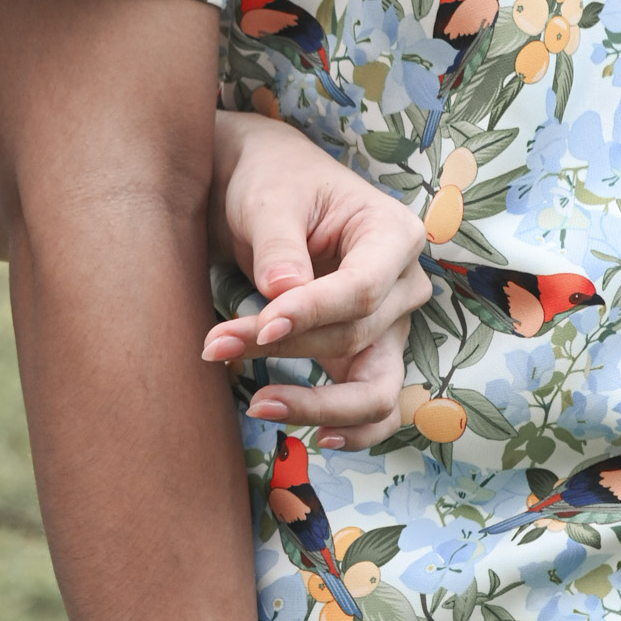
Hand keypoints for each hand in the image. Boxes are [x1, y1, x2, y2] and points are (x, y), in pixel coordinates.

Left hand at [206, 112, 429, 448]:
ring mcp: (391, 324)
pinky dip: (352, 428)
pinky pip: (375, 407)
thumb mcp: (269, 200)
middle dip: (284, 348)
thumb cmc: (272, 182)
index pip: (363, 288)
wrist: (267, 190)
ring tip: (256, 404)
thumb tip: (282, 294)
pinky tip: (318, 438)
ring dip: (314, 402)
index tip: (262, 325)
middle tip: (214, 346)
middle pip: (354, 336)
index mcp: (394, 233)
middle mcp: (406, 284)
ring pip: (373, 387)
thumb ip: (279, 246)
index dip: (313, 313)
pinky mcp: (368, 353)